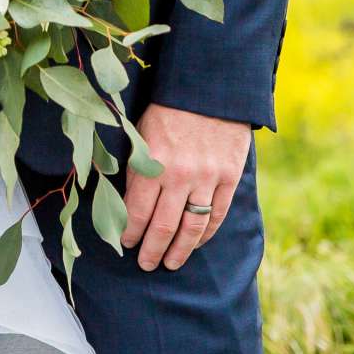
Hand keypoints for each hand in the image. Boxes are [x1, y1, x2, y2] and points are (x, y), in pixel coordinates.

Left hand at [120, 103, 249, 270]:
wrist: (211, 88)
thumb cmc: (168, 109)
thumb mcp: (142, 133)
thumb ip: (135, 168)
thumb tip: (124, 204)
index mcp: (152, 163)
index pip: (136, 212)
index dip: (129, 233)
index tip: (125, 244)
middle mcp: (180, 175)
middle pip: (163, 227)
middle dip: (151, 251)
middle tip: (146, 265)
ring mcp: (207, 178)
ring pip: (192, 227)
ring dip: (179, 251)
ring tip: (171, 263)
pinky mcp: (229, 177)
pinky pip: (217, 215)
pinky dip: (206, 234)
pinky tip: (196, 243)